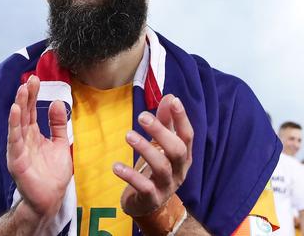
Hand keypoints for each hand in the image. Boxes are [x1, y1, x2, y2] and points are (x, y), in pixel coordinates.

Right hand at [7, 75, 72, 218]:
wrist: (50, 198)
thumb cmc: (53, 173)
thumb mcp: (60, 143)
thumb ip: (57, 124)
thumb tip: (57, 102)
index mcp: (33, 135)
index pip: (32, 110)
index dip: (33, 95)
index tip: (36, 79)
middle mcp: (24, 139)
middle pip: (24, 113)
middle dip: (26, 96)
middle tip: (31, 79)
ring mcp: (18, 149)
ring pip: (17, 123)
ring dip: (19, 106)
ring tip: (22, 90)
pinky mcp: (16, 160)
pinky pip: (14, 140)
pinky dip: (14, 125)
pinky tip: (15, 111)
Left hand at [113, 94, 193, 216]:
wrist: (148, 205)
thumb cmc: (155, 170)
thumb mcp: (161, 145)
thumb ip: (166, 122)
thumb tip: (169, 97)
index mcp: (184, 156)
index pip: (187, 135)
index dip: (182, 118)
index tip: (173, 101)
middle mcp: (179, 170)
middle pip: (176, 149)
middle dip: (160, 132)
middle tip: (142, 116)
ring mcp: (167, 186)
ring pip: (161, 166)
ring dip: (145, 148)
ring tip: (129, 135)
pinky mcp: (151, 198)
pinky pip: (143, 186)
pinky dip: (130, 175)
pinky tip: (116, 166)